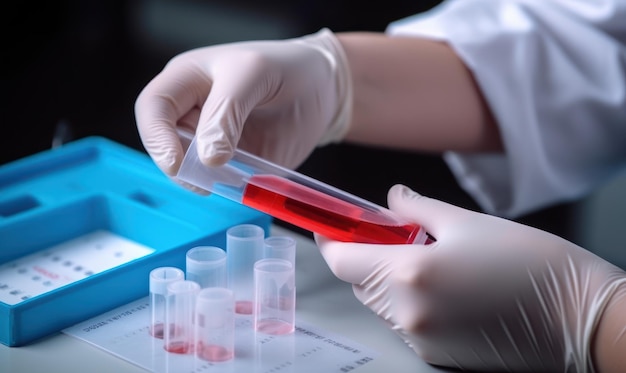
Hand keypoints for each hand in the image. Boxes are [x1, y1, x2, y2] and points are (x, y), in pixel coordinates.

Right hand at [134, 28, 351, 176]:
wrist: (326, 88)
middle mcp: (193, 112)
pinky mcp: (235, 165)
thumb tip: (208, 157)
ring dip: (203, 180)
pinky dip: (227, 188)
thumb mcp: (254, 74)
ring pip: (190, 168)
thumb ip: (227, 112)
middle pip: (165, 144)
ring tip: (227, 179)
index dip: (157, 137)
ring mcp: (213, 142)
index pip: (154, 108)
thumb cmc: (286, 67)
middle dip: (178, 165)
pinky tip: (241, 184)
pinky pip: (222, 182)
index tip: (177, 164)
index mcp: (187, 80)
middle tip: (202, 181)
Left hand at [316, 184, 625, 371]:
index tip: (331, 226)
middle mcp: (407, 313)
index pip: (342, 260)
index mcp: (409, 274)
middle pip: (360, 282)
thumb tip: (394, 199)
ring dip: (389, 280)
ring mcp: (420, 340)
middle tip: (393, 234)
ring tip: (428, 259)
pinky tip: (444, 287)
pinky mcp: (435, 355)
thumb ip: (418, 209)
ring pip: (381, 303)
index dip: (331, 240)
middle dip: (367, 256)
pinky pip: (405, 323)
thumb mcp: (468, 222)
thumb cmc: (530, 264)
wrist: (578, 318)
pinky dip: (410, 302)